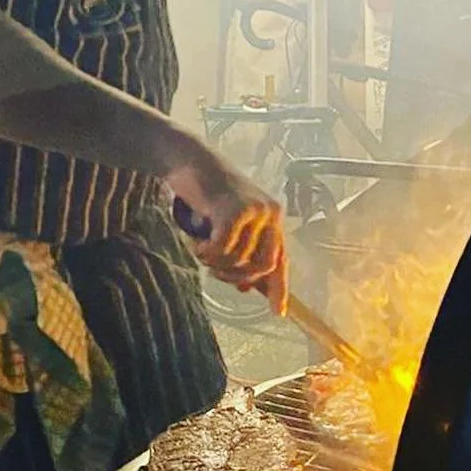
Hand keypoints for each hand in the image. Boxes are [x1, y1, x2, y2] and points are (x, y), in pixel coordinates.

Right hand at [166, 142, 287, 311]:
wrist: (189, 158)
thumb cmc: (208, 191)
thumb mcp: (230, 222)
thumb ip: (242, 251)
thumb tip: (249, 288)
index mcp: (273, 217)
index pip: (281, 259)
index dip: (279, 288)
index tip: (279, 312)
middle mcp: (269, 213)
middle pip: (262, 266)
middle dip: (237, 277)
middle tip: (214, 271)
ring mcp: (253, 210)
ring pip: (238, 260)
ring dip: (215, 263)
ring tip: (200, 249)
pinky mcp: (233, 209)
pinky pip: (222, 249)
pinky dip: (207, 253)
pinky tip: (197, 243)